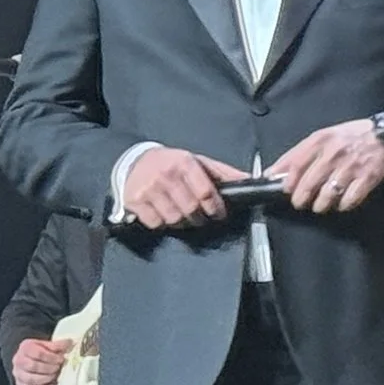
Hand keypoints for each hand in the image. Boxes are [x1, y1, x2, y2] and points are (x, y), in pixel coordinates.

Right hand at [11, 337, 71, 384]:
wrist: (26, 357)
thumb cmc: (37, 350)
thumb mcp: (45, 345)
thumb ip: (56, 345)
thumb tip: (70, 343)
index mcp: (25, 347)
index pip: (38, 353)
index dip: (52, 357)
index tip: (61, 359)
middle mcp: (18, 360)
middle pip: (33, 366)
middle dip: (49, 368)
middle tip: (58, 367)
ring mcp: (18, 373)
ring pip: (31, 379)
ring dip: (46, 378)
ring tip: (55, 375)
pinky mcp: (20, 383)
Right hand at [123, 148, 244, 229]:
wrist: (135, 161)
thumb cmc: (171, 163)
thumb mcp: (198, 161)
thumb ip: (223, 172)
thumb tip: (248, 179)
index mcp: (185, 163)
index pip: (206, 193)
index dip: (216, 208)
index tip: (218, 213)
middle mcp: (167, 175)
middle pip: (191, 209)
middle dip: (199, 218)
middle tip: (199, 217)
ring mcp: (150, 189)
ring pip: (174, 219)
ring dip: (181, 222)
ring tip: (181, 214)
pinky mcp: (135, 201)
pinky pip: (155, 223)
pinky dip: (162, 223)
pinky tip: (163, 213)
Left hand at [268, 120, 383, 212]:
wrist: (383, 135)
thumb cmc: (347, 138)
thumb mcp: (321, 137)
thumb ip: (297, 154)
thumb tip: (272, 172)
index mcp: (321, 141)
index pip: (297, 164)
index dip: (289, 180)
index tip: (286, 190)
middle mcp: (334, 154)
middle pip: (310, 182)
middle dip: (301, 197)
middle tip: (300, 203)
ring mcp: (351, 167)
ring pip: (328, 193)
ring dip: (320, 204)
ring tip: (319, 205)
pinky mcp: (367, 178)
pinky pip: (350, 198)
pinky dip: (343, 205)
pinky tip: (341, 204)